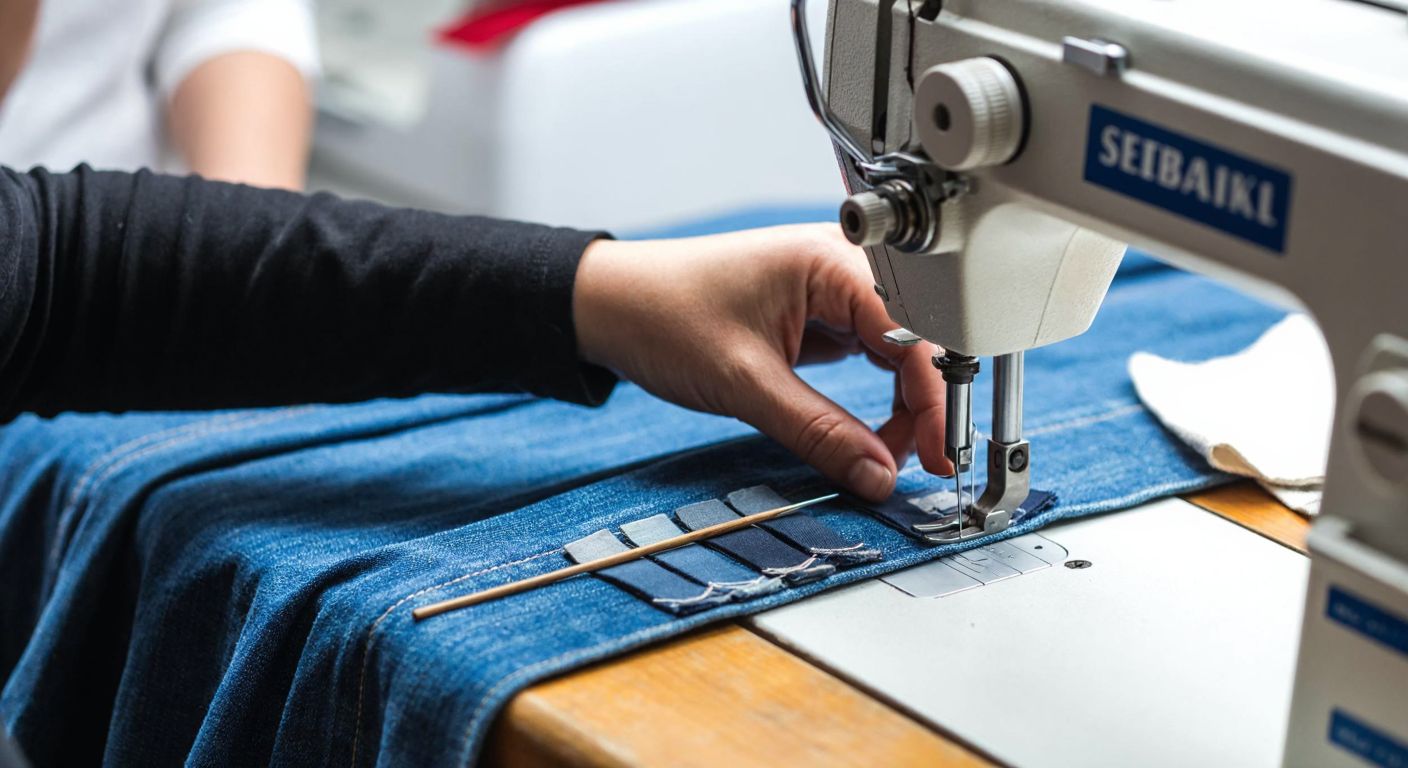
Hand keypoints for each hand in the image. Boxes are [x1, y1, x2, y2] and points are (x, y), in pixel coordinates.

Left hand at [573, 223, 952, 501]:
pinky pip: (869, 355)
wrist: (612, 306)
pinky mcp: (819, 313)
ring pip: (897, 351)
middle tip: (921, 463)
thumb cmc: (663, 315)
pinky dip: (876, 396)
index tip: (941, 453)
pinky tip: (869, 432)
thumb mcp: (746, 384)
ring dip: (900, 404)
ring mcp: (831, 290)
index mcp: (830, 260)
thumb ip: (819, 432)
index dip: (934, 397)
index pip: (915, 331)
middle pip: (917, 339)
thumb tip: (879, 476)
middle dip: (923, 404)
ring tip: (885, 454)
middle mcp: (841, 265)